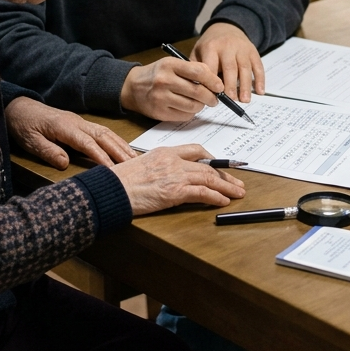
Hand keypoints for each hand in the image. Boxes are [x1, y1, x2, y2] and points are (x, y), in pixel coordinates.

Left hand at [5, 97, 135, 169]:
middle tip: (134, 166)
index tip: (113, 170)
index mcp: (64, 127)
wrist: (20, 108)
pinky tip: (123, 149)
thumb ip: (48, 151)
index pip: (87, 143)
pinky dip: (116, 140)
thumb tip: (65, 163)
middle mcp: (77, 122)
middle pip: (103, 136)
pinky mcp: (81, 123)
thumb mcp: (30, 141)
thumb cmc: (24, 125)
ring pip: (106, 132)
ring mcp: (80, 121)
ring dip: (121, 145)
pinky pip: (102, 131)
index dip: (101, 157)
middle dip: (119, 151)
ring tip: (135, 159)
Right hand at [109, 144, 245, 214]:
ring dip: (226, 187)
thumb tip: (170, 177)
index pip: (195, 150)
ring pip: (209, 178)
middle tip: (237, 182)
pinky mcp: (174, 192)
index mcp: (165, 152)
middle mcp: (173, 161)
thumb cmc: (120, 181)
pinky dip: (215, 197)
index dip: (211, 157)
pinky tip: (223, 201)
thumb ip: (159, 167)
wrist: (111, 189)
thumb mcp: (141, 165)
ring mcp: (175, 176)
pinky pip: (202, 193)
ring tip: (238, 193)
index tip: (219, 165)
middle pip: (207, 165)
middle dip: (225, 175)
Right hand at [121, 58, 222, 121]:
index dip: (213, 80)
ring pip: (193, 106)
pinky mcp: (160, 112)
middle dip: (211, 97)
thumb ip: (192, 70)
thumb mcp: (172, 65)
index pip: (198, 72)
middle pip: (198, 92)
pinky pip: (184, 116)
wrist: (133, 87)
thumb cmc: (157, 74)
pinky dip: (190, 113)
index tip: (219, 86)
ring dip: (201, 106)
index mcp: (169, 65)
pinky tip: (186, 107)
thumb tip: (215, 82)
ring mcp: (161, 97)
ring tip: (199, 103)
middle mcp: (164, 80)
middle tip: (214, 99)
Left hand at [192, 22, 264, 101]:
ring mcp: (242, 49)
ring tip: (244, 100)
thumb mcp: (198, 51)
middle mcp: (228, 46)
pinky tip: (260, 91)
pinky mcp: (253, 51)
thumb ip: (196, 67)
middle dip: (230, 85)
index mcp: (211, 47)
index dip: (212, 81)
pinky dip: (260, 80)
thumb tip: (194, 87)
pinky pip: (258, 66)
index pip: (211, 66)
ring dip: (246, 85)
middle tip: (231, 100)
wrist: (226, 27)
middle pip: (230, 68)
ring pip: (245, 68)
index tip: (212, 96)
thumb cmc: (210, 45)